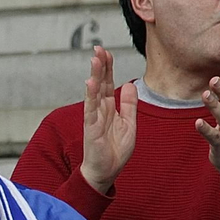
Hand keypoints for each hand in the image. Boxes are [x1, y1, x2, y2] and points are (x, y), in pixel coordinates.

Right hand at [78, 46, 136, 194]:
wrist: (106, 172)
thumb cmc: (115, 151)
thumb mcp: (129, 124)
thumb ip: (129, 105)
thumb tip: (129, 84)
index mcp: (109, 108)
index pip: (107, 83)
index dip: (108, 67)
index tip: (107, 52)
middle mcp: (99, 109)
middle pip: (100, 83)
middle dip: (100, 65)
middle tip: (99, 48)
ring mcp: (94, 118)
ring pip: (94, 92)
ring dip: (94, 75)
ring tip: (95, 59)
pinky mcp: (91, 128)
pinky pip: (90, 109)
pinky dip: (90, 95)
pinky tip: (90, 82)